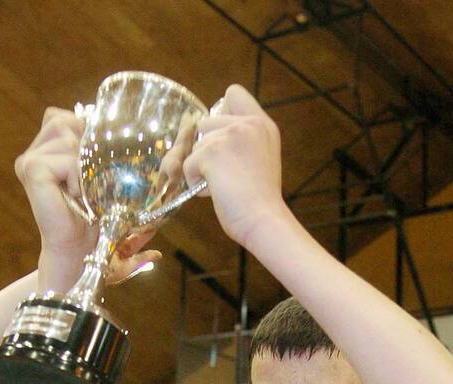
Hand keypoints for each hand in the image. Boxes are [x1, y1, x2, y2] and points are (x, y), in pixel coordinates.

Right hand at [15, 107, 95, 258]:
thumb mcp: (96, 174)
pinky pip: (68, 159)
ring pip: (68, 138)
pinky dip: (79, 179)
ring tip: (80, 193)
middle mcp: (32, 152)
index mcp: (44, 149)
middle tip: (85, 185)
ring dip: (83, 168)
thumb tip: (101, 118)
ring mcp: (28, 160)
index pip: (64, 117)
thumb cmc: (92, 216)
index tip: (89, 170)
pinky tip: (73, 198)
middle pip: (66, 121)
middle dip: (85, 151)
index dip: (84, 136)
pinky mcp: (31, 169)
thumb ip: (92, 144)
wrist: (79, 249)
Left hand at [182, 84, 287, 249]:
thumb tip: (200, 131)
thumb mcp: (260, 159)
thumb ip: (240, 140)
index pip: (233, 93)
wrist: (264, 221)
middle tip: (225, 174)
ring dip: (200, 167)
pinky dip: (194, 182)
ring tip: (223, 186)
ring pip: (195, 145)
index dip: (220, 113)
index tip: (224, 139)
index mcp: (262, 125)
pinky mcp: (212, 152)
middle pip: (205, 122)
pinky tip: (215, 192)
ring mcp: (230, 135)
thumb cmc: (258, 201)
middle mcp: (248, 124)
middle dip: (206, 149)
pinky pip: (188, 164)